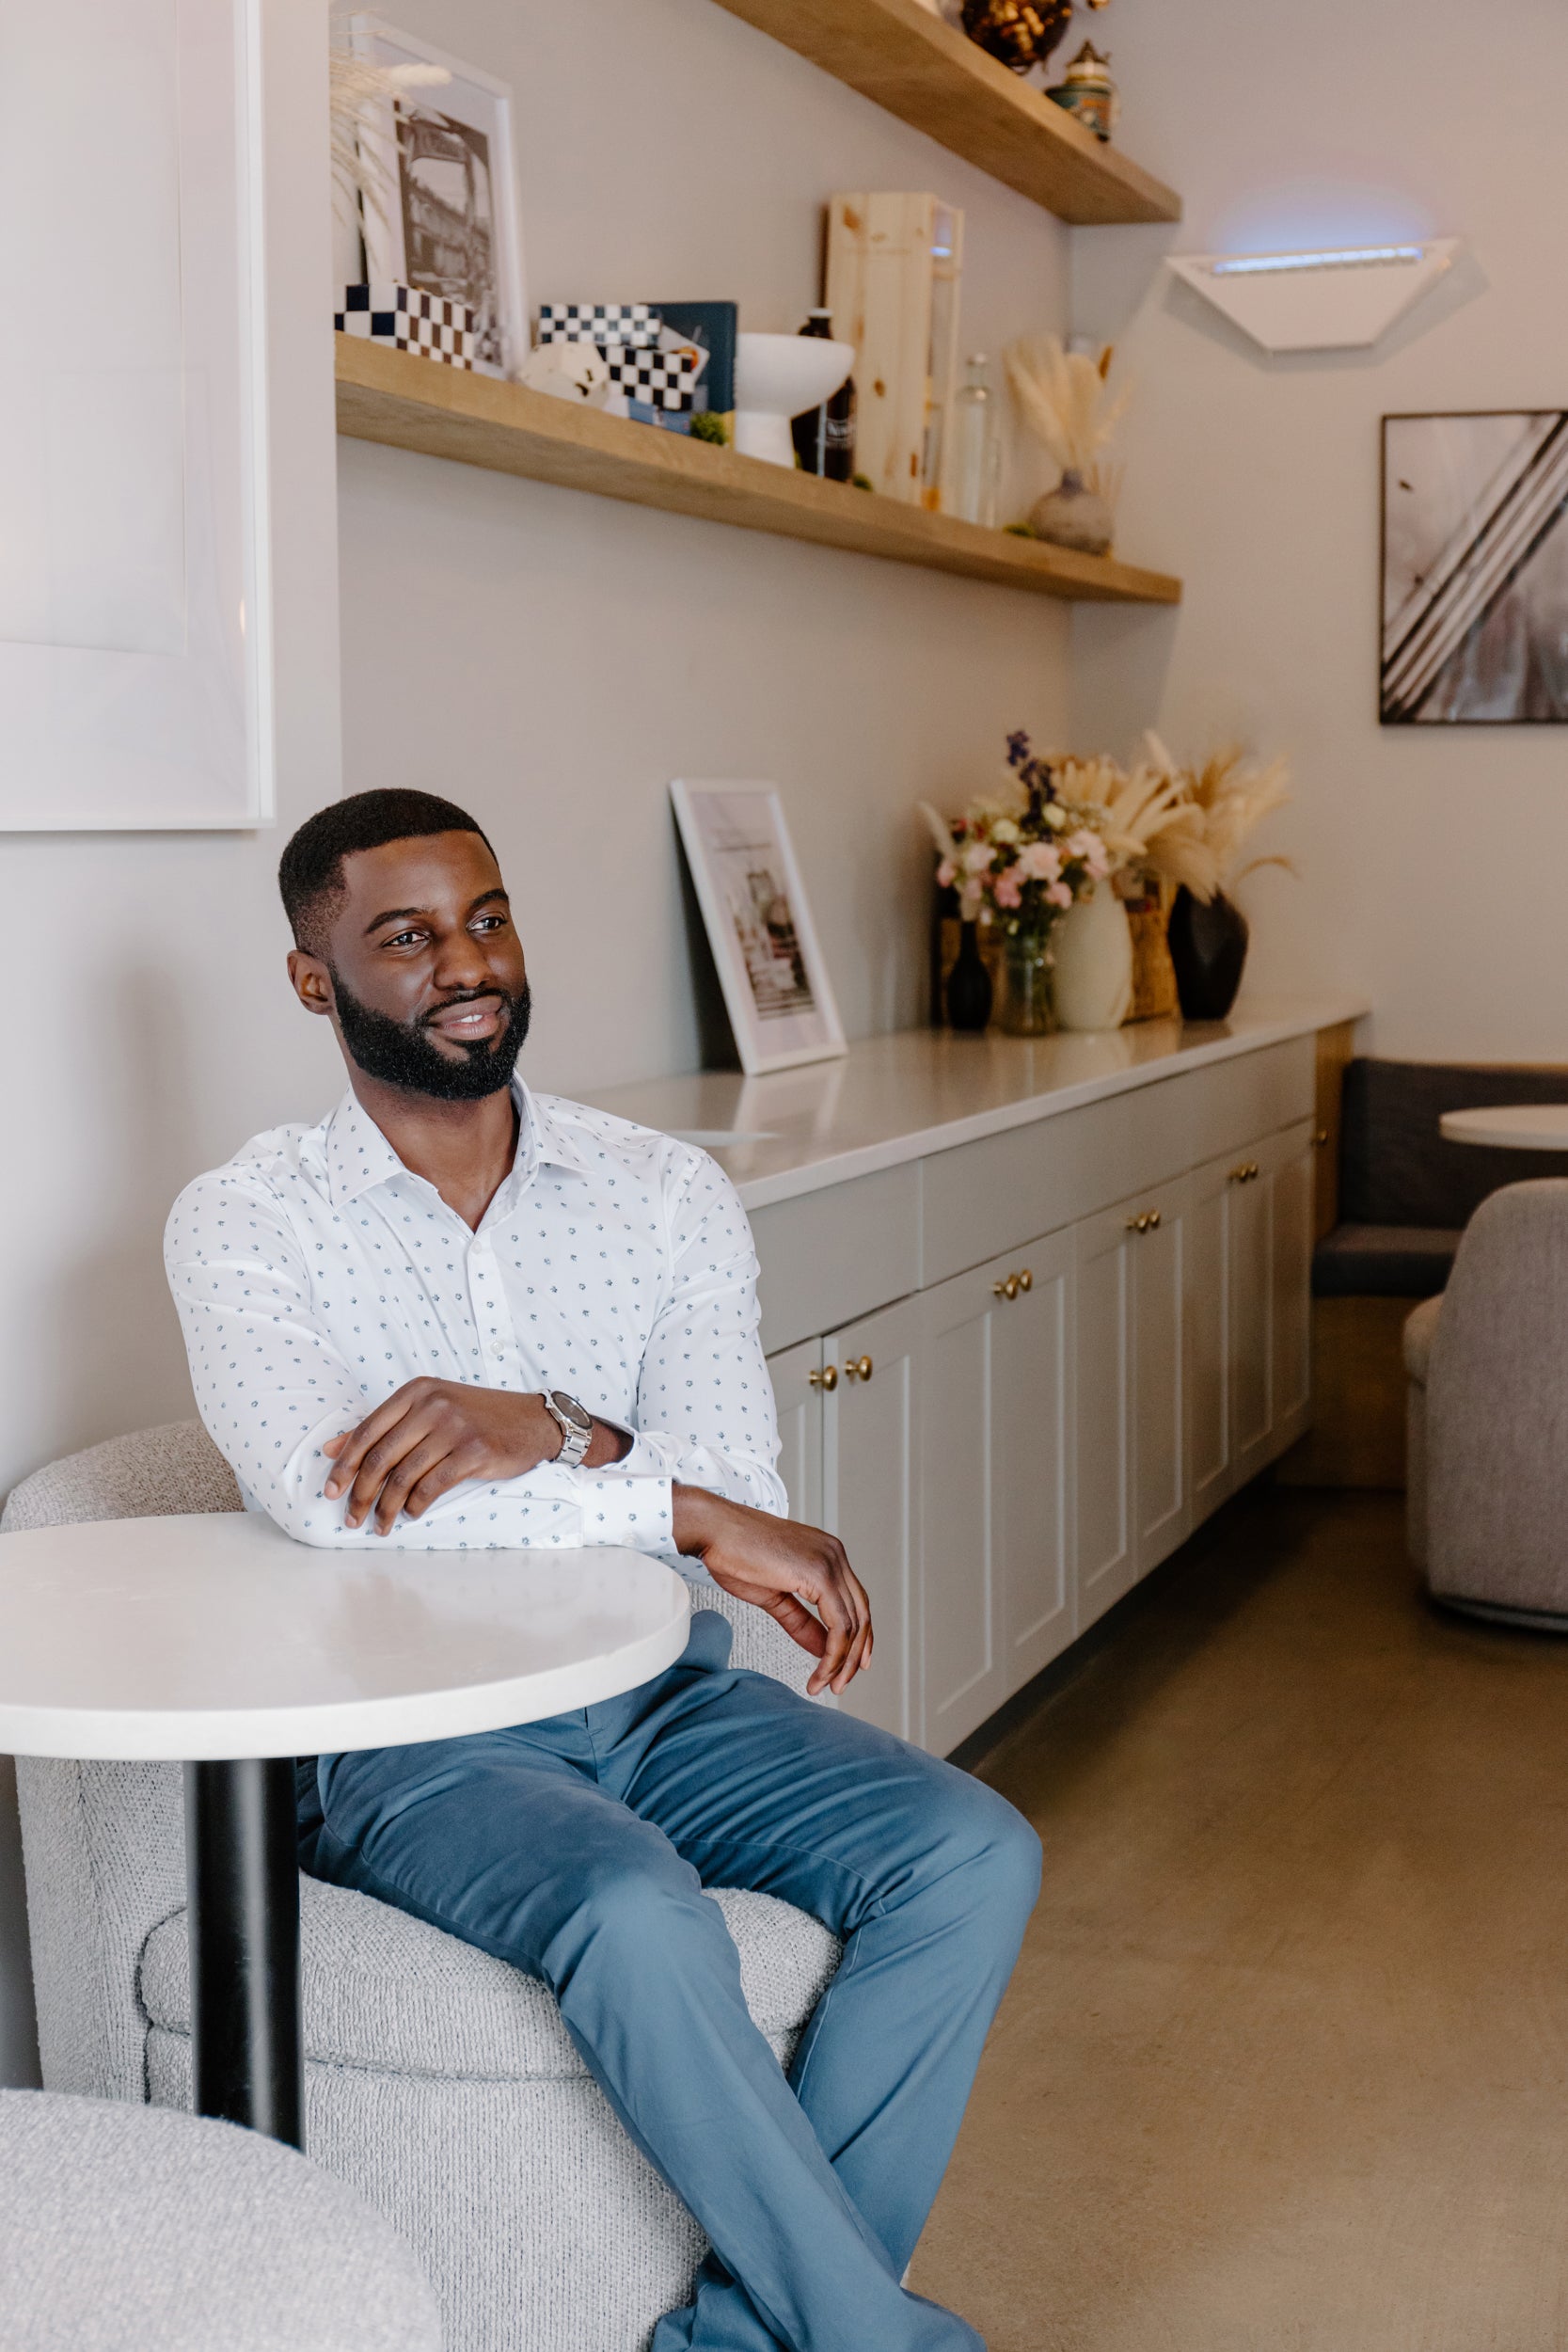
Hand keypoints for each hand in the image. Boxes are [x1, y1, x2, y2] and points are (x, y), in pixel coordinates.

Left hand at [324, 1383, 622, 1534]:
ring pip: (404, 1475)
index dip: (344, 1464)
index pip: (367, 1430)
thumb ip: (383, 1427)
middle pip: (381, 1456)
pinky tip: (411, 1514)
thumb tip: (331, 1448)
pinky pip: (432, 1485)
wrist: (532, 1421)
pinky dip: (416, 1505)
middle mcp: (433, 1405)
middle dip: (361, 1493)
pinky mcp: (474, 1451)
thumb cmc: (476, 1418)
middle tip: (352, 1517)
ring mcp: (454, 1427)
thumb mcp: (429, 1410)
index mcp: (416, 1392)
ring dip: (386, 1507)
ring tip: (379, 1524)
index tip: (331, 1490)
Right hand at [672, 1485, 872, 1697]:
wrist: (714, 1530)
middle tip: (841, 1683)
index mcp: (827, 1554)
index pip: (854, 1601)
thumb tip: (822, 1647)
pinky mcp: (820, 1573)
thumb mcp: (775, 1596)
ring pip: (854, 1622)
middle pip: (861, 1613)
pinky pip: (839, 1623)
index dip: (857, 1637)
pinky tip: (821, 1670)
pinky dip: (833, 1653)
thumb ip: (802, 1621)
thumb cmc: (734, 1553)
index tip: (850, 1664)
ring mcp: (830, 1561)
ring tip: (827, 1684)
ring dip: (842, 1660)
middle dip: (854, 1655)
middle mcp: (835, 1555)